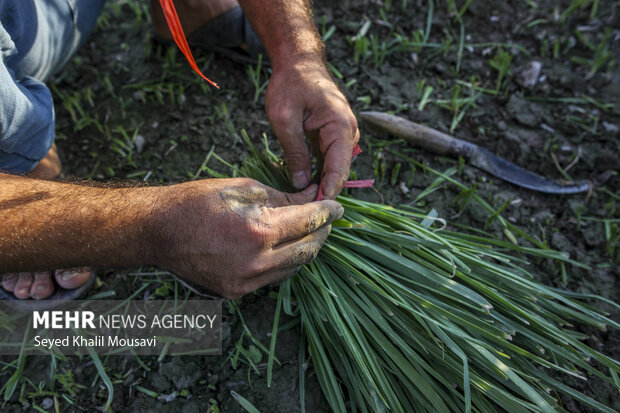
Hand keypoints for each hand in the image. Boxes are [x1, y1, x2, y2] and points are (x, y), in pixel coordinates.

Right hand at [155, 178, 342, 298]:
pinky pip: (274, 277)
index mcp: (258, 232)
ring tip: (311, 230)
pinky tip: (288, 246)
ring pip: (294, 267)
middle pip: (307, 249)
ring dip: (307, 248)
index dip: (327, 212)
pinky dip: (287, 261)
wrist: (157, 231)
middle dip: (322, 231)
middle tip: (328, 217)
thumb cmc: (196, 202)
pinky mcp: (237, 291)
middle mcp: (256, 263)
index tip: (337, 206)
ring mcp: (245, 282)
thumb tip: (311, 199)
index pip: (308, 222)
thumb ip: (283, 198)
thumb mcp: (244, 189)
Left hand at [265, 59, 359, 198]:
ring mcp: (343, 135)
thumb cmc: (290, 85)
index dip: (329, 191)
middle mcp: (348, 133)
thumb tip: (300, 183)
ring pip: (334, 167)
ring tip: (305, 206)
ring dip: (321, 184)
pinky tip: (305, 188)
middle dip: (325, 191)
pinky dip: (318, 173)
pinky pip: (328, 160)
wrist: (298, 62)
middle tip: (308, 215)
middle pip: (339, 170)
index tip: (319, 211)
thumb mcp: (285, 119)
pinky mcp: (333, 137)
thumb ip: (295, 151)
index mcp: (341, 127)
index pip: (339, 167)